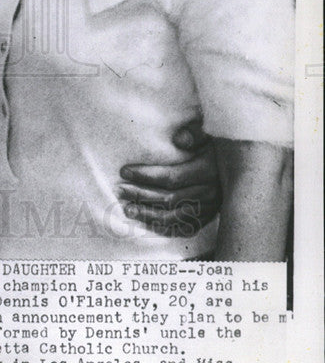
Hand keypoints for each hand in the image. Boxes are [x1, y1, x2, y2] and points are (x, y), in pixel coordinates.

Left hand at [117, 120, 220, 236]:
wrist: (243, 166)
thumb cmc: (218, 146)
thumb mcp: (210, 134)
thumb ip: (195, 134)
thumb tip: (179, 139)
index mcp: (207, 171)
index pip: (171, 177)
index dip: (146, 176)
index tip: (125, 171)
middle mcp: (209, 193)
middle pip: (169, 199)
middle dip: (141, 194)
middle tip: (121, 189)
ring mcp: (209, 209)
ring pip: (174, 217)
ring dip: (148, 215)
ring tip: (128, 209)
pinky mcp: (208, 218)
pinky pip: (184, 228)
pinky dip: (164, 228)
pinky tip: (147, 223)